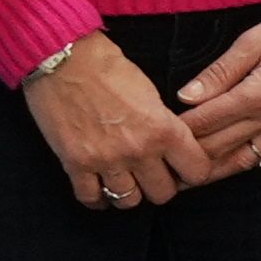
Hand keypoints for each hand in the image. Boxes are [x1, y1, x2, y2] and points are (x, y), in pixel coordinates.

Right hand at [22, 35, 211, 211]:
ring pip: (129, 201)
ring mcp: (106, 160)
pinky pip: (91, 198)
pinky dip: (97, 197)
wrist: (63, 59)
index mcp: (164, 130)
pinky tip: (99, 188)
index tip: (183, 167)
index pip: (197, 172)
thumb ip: (165, 126)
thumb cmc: (108, 69)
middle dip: (160, 185)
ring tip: (126, 181)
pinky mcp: (75, 163)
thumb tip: (174, 149)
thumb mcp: (152, 94)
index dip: (192, 172)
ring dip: (129, 193)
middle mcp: (139, 150)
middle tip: (152, 175)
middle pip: (163, 194)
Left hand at [169, 1, 260, 178]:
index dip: (179, 130)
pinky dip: (248, 163)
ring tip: (189, 178)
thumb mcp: (253, 40)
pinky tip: (232, 165)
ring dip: (215, 171)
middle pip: (221, 146)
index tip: (157, 136)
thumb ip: (219, 72)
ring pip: (245, 159)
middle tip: (162, 165)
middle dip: (189, 157)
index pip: (207, 121)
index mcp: (260, 94)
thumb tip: (186, 96)